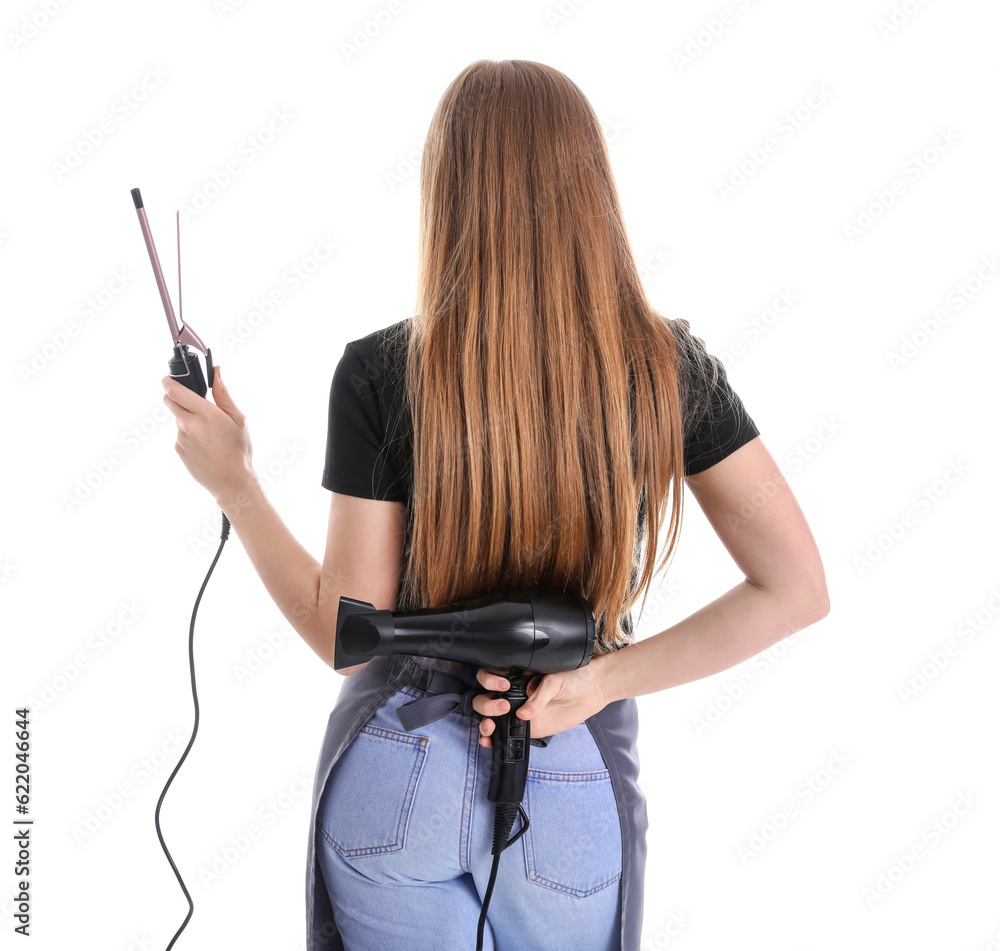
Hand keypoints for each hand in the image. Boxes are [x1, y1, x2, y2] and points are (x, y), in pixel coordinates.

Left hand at [161, 366, 254, 501]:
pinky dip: (189, 433)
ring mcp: (181, 438)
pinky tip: (205, 444)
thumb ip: (223, 394)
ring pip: (177, 418)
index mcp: (206, 414)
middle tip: (192, 401)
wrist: (231, 482)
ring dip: (187, 417)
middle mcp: (189, 425)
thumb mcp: (238, 420)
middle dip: (177, 396)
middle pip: (169, 401)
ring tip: (208, 431)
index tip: (170, 378)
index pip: (175, 391)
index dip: (169, 381)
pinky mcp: (178, 449)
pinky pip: (180, 434)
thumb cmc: (239, 451)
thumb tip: (216, 372)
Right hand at [473, 655, 612, 748]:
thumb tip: (523, 714)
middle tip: (504, 707)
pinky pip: (509, 734)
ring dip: (486, 723)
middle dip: (487, 705)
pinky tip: (491, 741)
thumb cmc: (573, 677)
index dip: (489, 681)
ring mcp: (519, 712)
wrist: (591, 691)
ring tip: (491, 726)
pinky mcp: (530, 727)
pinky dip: (496, 739)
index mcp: (517, 676)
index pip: (491, 677)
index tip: (503, 686)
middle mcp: (514, 694)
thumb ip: (538, 695)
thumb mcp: (554, 680)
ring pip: (491, 718)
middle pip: (485, 699)